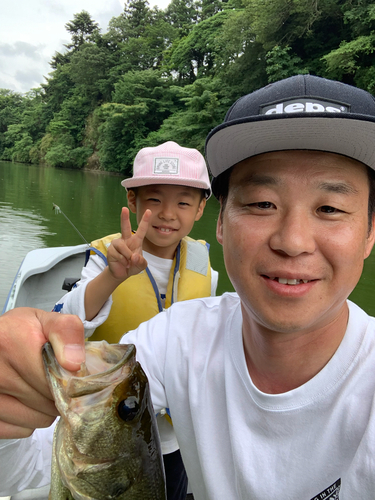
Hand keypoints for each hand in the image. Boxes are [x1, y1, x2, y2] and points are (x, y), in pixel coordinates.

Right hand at [0, 308, 83, 438]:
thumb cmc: (23, 330)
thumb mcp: (47, 321)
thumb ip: (67, 332)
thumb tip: (75, 365)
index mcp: (12, 343)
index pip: (53, 379)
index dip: (69, 380)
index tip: (72, 375)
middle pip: (46, 401)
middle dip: (60, 394)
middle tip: (59, 381)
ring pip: (36, 420)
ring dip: (47, 409)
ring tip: (43, 389)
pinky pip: (20, 429)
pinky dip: (30, 420)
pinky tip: (28, 400)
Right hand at [107, 207, 150, 281]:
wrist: (121, 273)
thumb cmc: (133, 266)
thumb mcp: (141, 265)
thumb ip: (141, 262)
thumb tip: (134, 256)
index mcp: (136, 241)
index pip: (141, 229)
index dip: (145, 220)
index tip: (149, 211)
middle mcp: (126, 240)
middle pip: (125, 227)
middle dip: (124, 218)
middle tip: (124, 208)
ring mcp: (117, 244)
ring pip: (122, 246)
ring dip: (127, 256)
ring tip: (128, 262)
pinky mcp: (111, 250)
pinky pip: (118, 254)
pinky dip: (122, 261)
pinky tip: (123, 263)